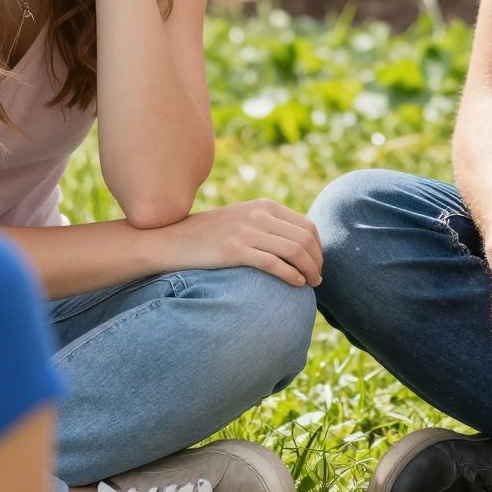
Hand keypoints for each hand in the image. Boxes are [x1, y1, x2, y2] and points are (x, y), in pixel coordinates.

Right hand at [158, 200, 322, 287]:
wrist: (172, 239)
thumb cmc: (210, 235)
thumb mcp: (242, 219)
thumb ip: (268, 224)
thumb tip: (298, 243)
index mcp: (264, 206)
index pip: (307, 226)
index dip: (319, 248)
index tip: (317, 264)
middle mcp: (258, 215)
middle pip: (305, 239)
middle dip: (317, 261)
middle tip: (318, 279)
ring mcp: (246, 232)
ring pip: (294, 251)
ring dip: (309, 270)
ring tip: (311, 285)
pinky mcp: (234, 250)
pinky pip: (274, 264)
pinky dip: (291, 276)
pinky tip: (296, 285)